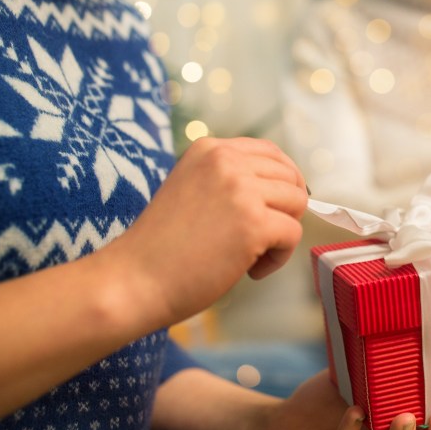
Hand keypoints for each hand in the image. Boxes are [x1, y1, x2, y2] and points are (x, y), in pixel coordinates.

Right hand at [109, 137, 307, 322]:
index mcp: (210, 149)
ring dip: (281, 234)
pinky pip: (292, 234)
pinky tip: (250, 271)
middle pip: (290, 178)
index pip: (271, 152)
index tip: (276, 207)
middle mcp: (226, 161)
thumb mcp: (193, 188)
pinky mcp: (253, 223)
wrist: (133, 280)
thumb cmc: (163, 246)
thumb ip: (229, 180)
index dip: (283, 181)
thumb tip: (285, 187)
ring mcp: (241, 190)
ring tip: (250, 256)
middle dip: (284, 211)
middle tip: (258, 239)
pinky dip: (278, 258)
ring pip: (297, 203)